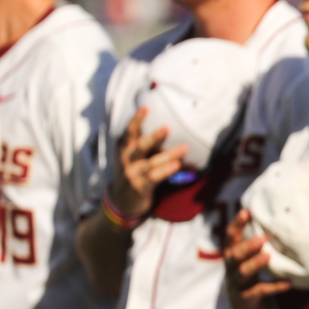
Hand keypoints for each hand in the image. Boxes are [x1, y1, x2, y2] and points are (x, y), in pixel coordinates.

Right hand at [111, 106, 187, 221]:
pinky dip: (166, 171)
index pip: (129, 132)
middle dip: (154, 137)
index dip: (136, 119)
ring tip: (185, 148)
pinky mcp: (140, 187)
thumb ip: (149, 146)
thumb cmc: (137, 173)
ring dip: (169, 155)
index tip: (146, 107)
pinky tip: (177, 166)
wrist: (124, 202)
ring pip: (151, 163)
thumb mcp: (137, 158)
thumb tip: (176, 130)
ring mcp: (132, 174)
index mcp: (126, 149)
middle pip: (140, 146)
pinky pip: (154, 178)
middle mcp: (127, 160)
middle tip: (168, 127)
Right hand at [222, 210, 288, 308]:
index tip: (247, 211)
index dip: (236, 224)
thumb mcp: (257, 263)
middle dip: (247, 246)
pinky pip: (259, 292)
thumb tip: (284, 227)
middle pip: (234, 255)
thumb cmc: (257, 282)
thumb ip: (262, 248)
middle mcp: (232, 270)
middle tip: (262, 238)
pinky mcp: (245, 300)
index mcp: (234, 257)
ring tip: (268, 256)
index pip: (231, 238)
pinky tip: (289, 283)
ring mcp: (236, 286)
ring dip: (255, 263)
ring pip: (242, 273)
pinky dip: (274, 287)